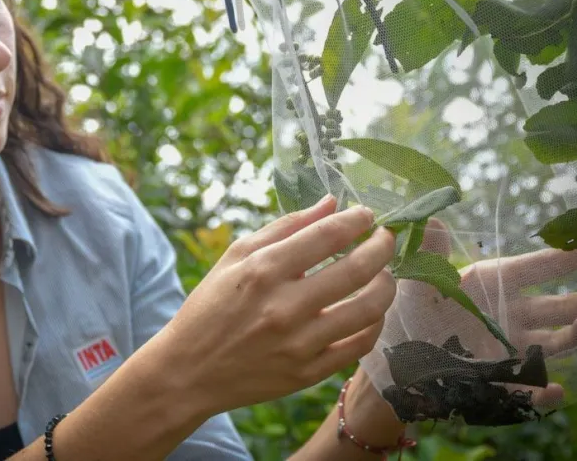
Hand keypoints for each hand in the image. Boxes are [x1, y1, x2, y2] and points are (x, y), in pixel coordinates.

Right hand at [150, 194, 396, 416]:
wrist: (189, 371)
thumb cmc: (210, 307)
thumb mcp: (235, 257)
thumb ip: (284, 227)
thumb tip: (332, 204)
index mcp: (263, 270)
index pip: (328, 236)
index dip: (357, 220)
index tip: (367, 215)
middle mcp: (284, 306)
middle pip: (357, 270)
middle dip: (383, 247)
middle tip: (386, 238)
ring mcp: (299, 343)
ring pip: (369, 310)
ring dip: (387, 285)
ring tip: (384, 274)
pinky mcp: (308, 372)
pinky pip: (360, 345)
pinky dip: (375, 323)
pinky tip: (371, 311)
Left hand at [367, 218, 576, 409]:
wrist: (396, 356)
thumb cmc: (409, 311)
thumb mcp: (416, 284)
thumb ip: (428, 257)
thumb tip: (430, 220)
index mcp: (493, 283)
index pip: (538, 267)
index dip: (568, 256)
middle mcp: (510, 313)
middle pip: (558, 305)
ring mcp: (511, 346)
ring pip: (556, 341)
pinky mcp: (502, 378)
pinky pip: (529, 387)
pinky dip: (543, 392)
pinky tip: (554, 391)